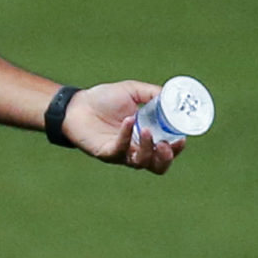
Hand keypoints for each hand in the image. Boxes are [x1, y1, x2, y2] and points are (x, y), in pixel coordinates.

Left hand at [61, 81, 181, 173]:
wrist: (76, 104)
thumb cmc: (104, 99)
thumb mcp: (134, 91)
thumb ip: (153, 94)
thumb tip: (173, 96)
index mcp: (146, 137)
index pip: (167, 151)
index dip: (176, 149)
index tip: (182, 138)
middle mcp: (135, 149)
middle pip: (157, 166)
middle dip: (166, 157)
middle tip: (166, 144)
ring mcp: (121, 153)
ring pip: (141, 162)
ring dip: (148, 148)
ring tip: (148, 130)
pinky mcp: (105, 152)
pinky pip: (120, 149)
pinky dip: (126, 135)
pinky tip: (129, 119)